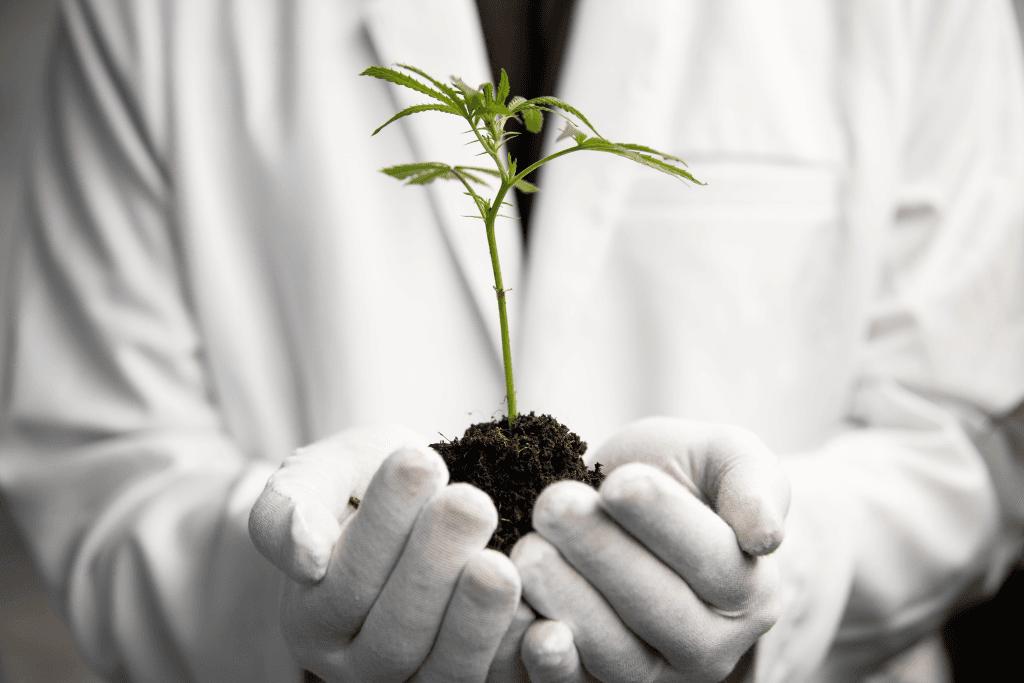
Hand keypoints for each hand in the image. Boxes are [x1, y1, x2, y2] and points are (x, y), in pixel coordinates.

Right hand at [248, 425, 522, 681]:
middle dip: (434, 565)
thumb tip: (307, 556)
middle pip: (394, 633)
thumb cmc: (357, 488)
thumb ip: (288, 510)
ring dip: (476, 617)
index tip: (419, 461)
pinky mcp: (470, 677)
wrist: (410, 507)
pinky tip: (545, 617)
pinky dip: (521, 654)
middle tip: (470, 503)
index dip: (382, 526)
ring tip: (501, 562)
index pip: (343, 584)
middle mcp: (358, 665)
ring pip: (445, 671)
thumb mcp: (314, 479)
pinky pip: (497, 680)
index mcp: (312, 618)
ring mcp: (418, 681)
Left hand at [511, 417, 790, 681]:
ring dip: (566, 599)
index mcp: (749, 589)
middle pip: (660, 609)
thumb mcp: (727, 458)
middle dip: (602, 553)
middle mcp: (711, 646)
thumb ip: (753, 483)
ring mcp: (655, 674)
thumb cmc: (685, 480)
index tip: (618, 482)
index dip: (664, 521)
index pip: (712, 560)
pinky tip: (526, 626)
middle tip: (554, 503)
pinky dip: (549, 663)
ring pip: (614, 653)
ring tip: (530, 547)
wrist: (633, 514)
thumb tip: (766, 536)